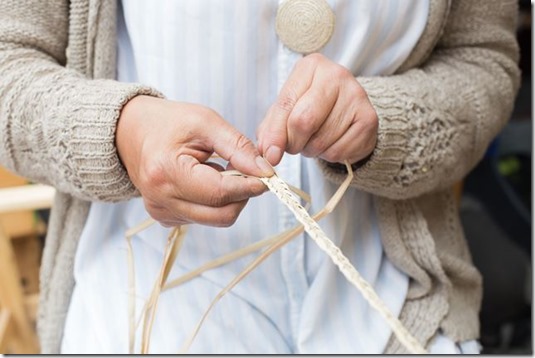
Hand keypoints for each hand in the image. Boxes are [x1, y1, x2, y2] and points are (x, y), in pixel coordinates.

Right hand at [116, 96, 273, 226]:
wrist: (133, 132)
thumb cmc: (169, 122)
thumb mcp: (206, 122)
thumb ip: (238, 147)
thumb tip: (265, 171)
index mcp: (166, 172)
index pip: (220, 193)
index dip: (250, 186)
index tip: (268, 175)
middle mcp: (160, 200)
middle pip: (222, 215)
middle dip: (243, 195)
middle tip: (246, 170)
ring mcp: (162, 213)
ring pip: (216, 219)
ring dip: (230, 198)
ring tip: (222, 170)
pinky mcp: (166, 218)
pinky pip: (205, 218)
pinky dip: (215, 202)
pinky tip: (206, 180)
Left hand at [257, 53, 377, 165]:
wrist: (348, 114)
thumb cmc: (312, 108)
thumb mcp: (286, 111)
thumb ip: (272, 129)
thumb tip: (268, 151)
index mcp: (311, 66)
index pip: (286, 104)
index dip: (275, 133)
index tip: (270, 153)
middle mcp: (336, 74)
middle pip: (303, 121)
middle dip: (293, 142)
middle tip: (294, 145)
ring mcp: (356, 95)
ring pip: (320, 140)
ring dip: (311, 150)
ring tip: (315, 140)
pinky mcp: (369, 119)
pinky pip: (338, 150)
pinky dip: (329, 155)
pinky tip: (332, 143)